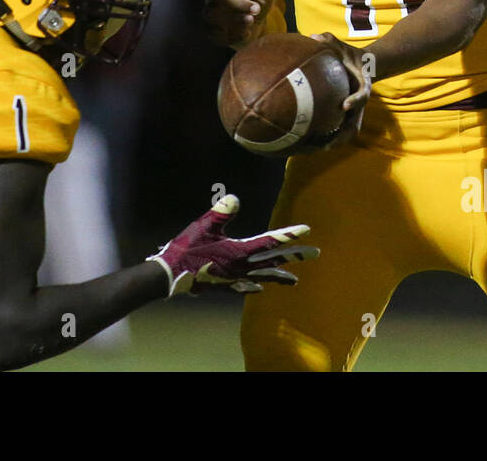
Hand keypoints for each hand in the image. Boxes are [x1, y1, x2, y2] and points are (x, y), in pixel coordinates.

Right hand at [147, 194, 318, 296]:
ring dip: (280, 276)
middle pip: (274, 261)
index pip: (270, 242)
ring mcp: (234, 278)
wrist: (170, 277)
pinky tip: (259, 288)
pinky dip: (254, 286)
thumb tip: (235, 198)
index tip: (306, 230)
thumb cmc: (186, 250)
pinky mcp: (224, 285)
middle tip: (316, 253)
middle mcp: (242, 267)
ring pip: (263, 277)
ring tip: (295, 280)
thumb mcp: (203, 227)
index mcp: (240, 252)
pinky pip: (245, 286)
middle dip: (295, 256)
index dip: (288, 235)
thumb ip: (220, 213)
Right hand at [203, 0, 272, 47]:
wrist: (255, 21)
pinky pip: (216, 33)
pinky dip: (233, 34)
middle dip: (237, 2)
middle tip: (256, 9)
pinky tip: (247, 32)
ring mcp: (208, 13)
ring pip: (212, 14)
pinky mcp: (211, 31)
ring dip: (234, 17)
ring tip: (251, 19)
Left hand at [309, 32, 372, 146]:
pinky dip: (328, 139)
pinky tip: (310, 144)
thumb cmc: (348, 54)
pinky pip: (338, 131)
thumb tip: (314, 37)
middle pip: (355, 124)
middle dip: (342, 135)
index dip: (355, 100)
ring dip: (334, 143)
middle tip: (328, 144)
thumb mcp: (340, 45)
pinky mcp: (347, 116)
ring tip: (316, 150)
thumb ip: (329, 41)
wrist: (363, 65)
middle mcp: (359, 102)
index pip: (362, 95)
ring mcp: (355, 112)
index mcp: (363, 85)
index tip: (345, 105)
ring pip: (347, 133)